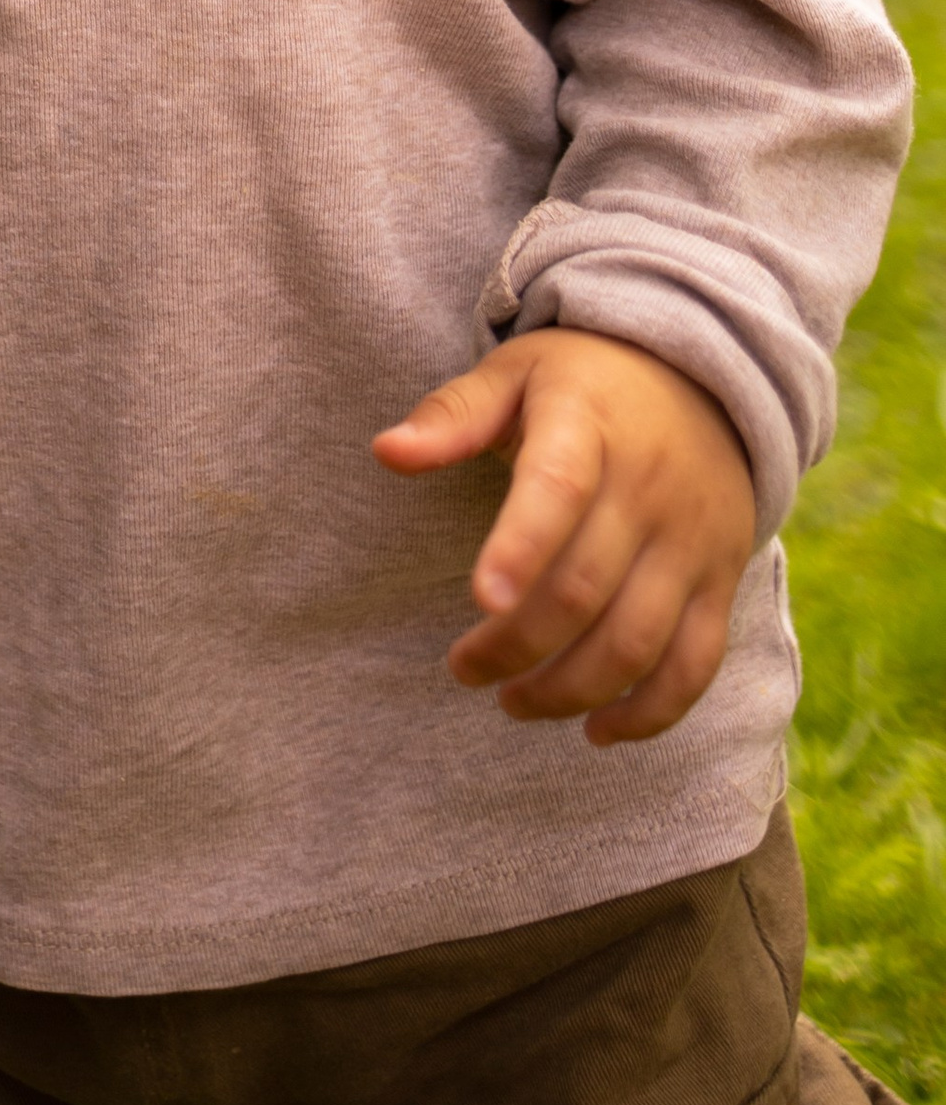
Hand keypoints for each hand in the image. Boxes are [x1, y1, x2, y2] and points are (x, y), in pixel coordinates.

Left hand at [374, 327, 755, 744]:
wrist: (703, 381)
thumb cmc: (583, 383)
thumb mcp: (515, 373)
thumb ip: (452, 416)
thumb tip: (386, 452)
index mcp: (588, 427)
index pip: (557, 490)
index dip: (520, 547)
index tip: (479, 600)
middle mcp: (649, 489)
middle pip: (585, 588)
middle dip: (517, 644)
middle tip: (464, 670)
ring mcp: (692, 542)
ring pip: (638, 639)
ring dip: (572, 689)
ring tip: (513, 701)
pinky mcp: (719, 582)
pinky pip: (697, 662)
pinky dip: (653, 713)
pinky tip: (596, 731)